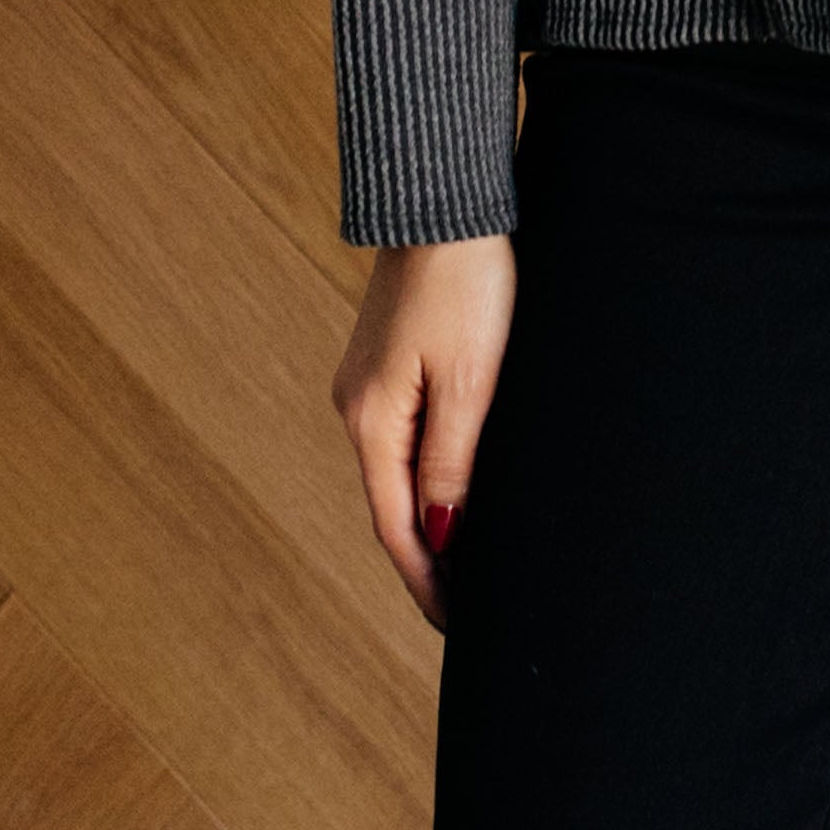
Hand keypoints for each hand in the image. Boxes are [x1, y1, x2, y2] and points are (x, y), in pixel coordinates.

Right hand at [334, 234, 516, 631]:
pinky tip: (453, 493)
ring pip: (397, 474)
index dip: (427, 582)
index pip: (398, 526)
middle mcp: (358, 409)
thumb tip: (441, 533)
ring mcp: (369, 385)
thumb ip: (453, 462)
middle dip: (426, 561)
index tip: (456, 627)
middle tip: (465, 612)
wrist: (447, 201)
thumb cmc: (468, 283)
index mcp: (372, 421)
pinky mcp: (388, 364)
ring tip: (466, 566)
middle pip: (391, 506)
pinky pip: (404, 440)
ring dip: (428, 520)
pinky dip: (426, 479)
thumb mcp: (471, 381)